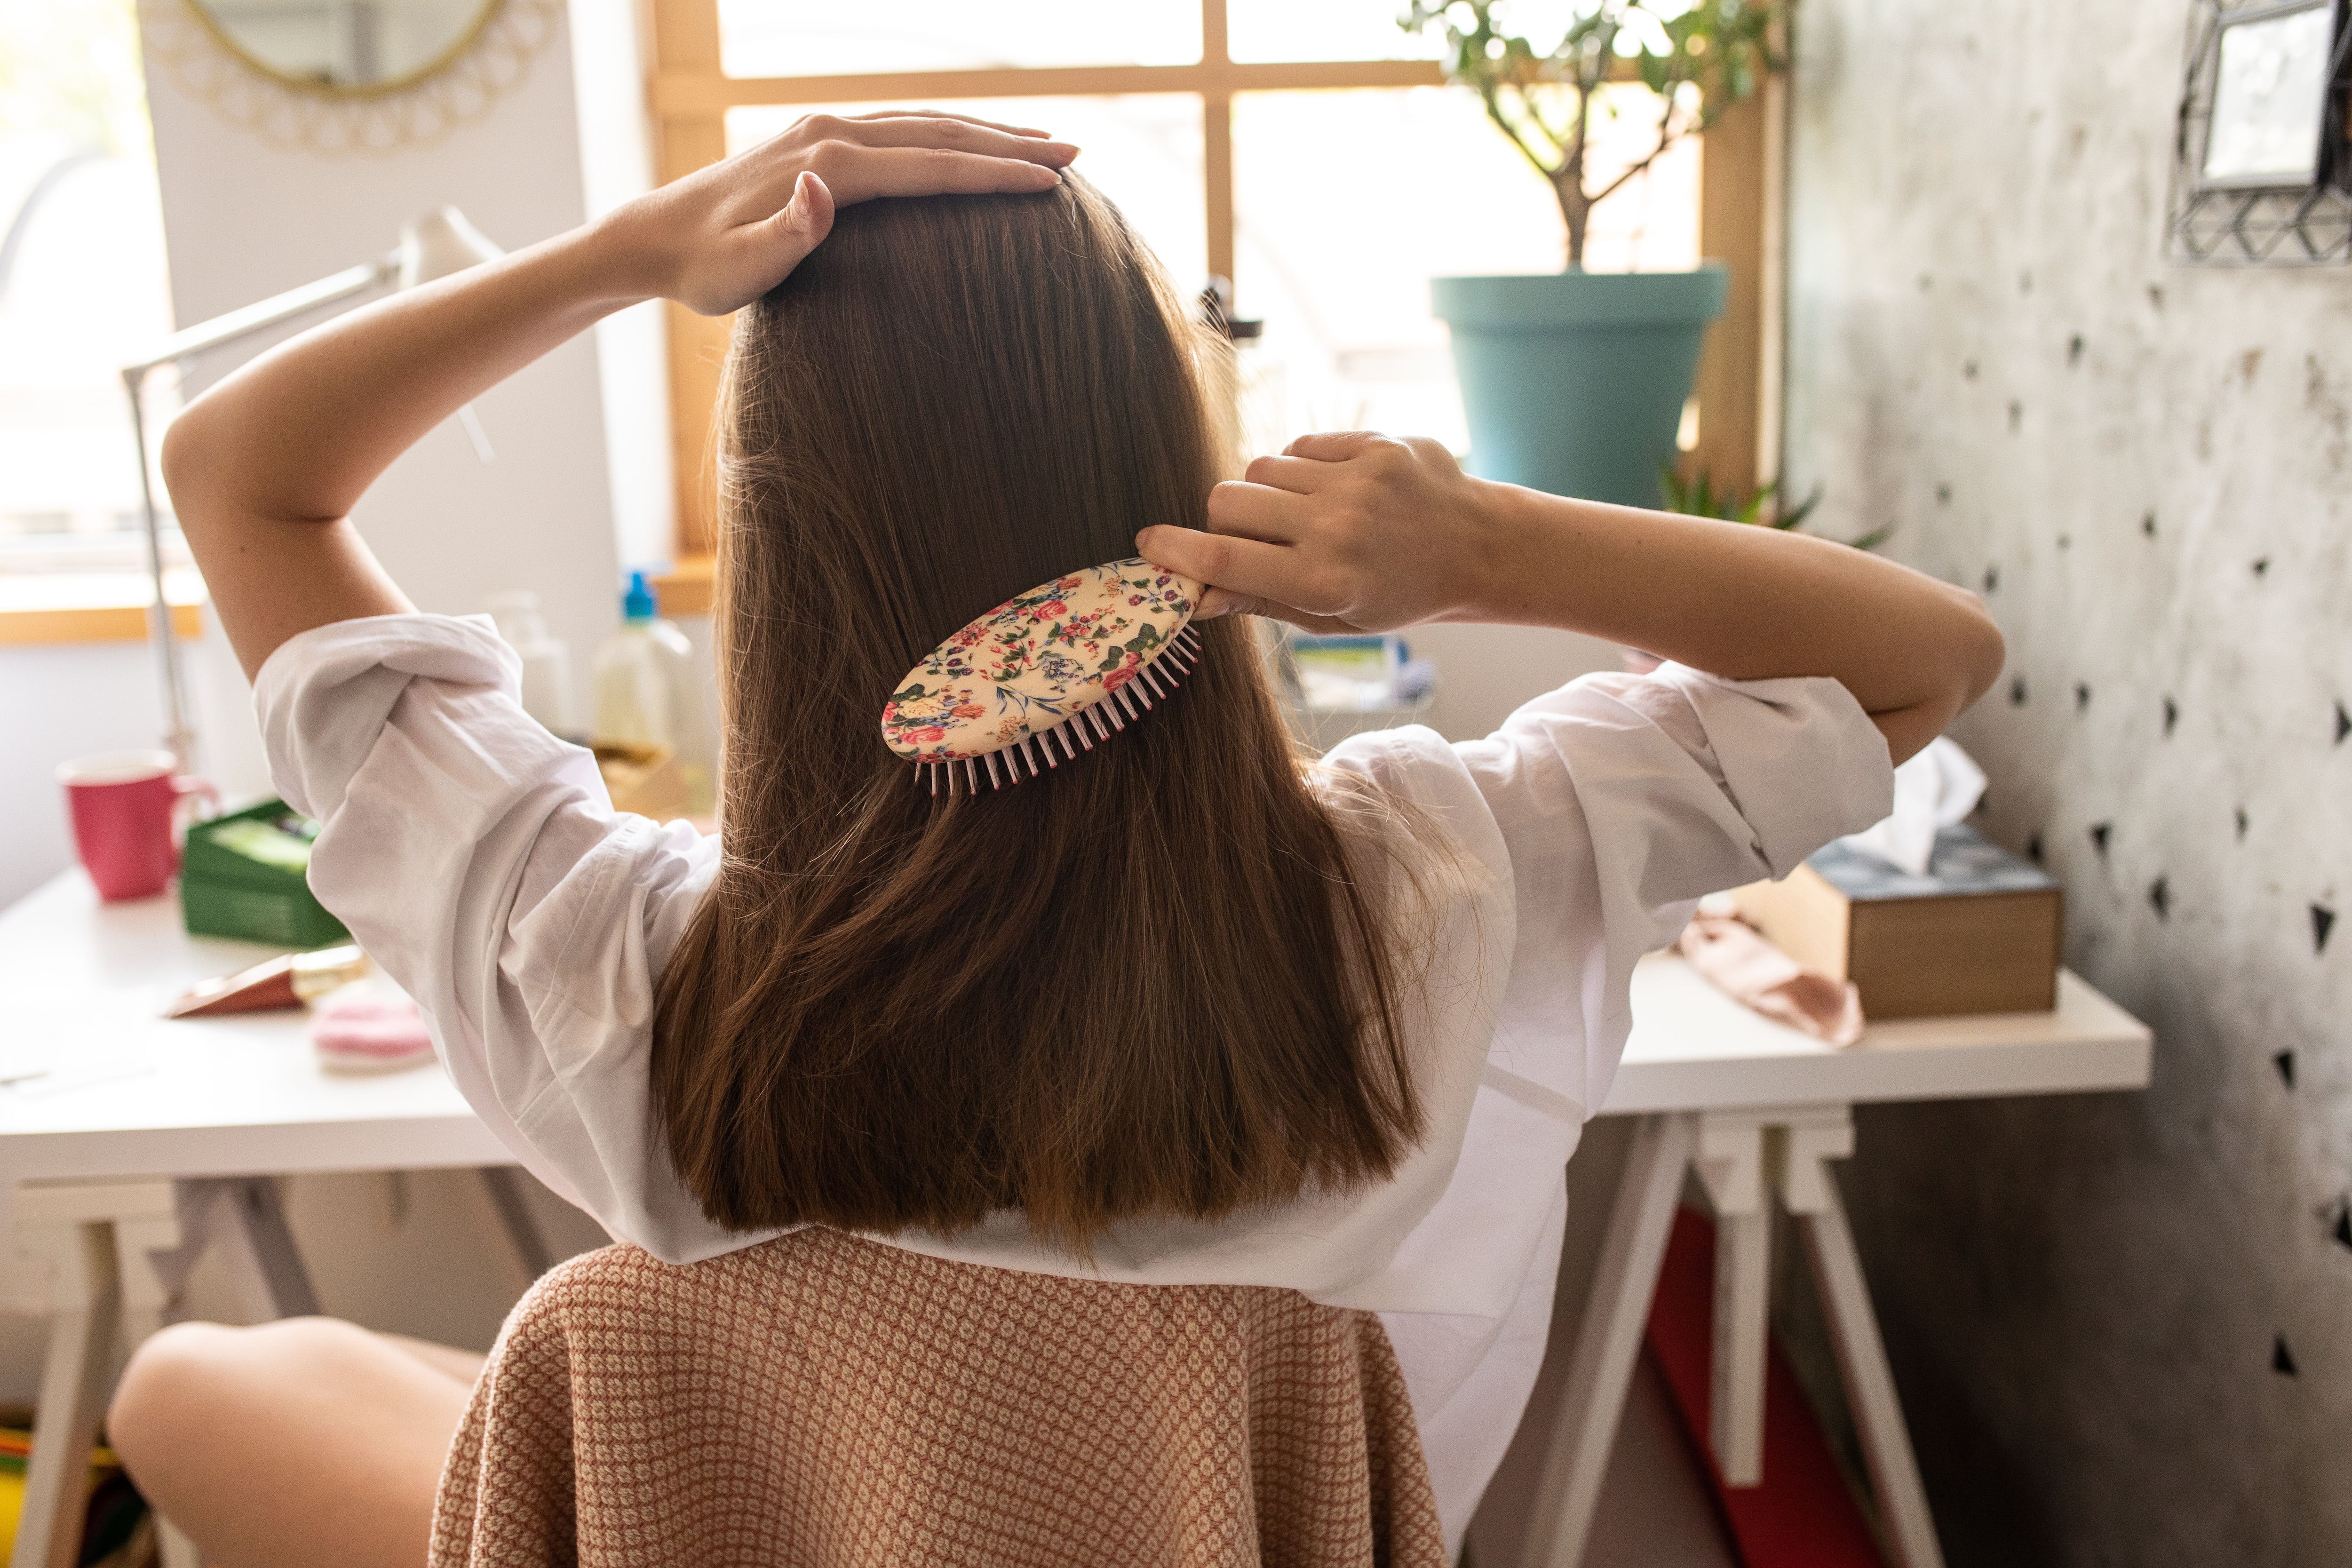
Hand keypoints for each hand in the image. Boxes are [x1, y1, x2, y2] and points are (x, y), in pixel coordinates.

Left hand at [600, 111, 1076, 315]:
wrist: (656, 237)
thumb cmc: (702, 269)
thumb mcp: (738, 270)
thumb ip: (785, 233)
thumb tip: (820, 188)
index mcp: (827, 164)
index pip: (929, 165)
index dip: (993, 175)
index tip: (1049, 183)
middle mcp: (832, 134)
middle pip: (940, 134)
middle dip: (1011, 145)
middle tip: (1076, 156)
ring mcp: (826, 131)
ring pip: (926, 123)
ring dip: (988, 133)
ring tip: (1045, 145)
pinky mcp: (821, 140)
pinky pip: (903, 129)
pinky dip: (949, 134)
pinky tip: (973, 145)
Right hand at [1137, 431, 1505, 631]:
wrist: (1477, 546)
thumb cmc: (1397, 593)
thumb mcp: (1332, 617)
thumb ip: (1260, 600)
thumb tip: (1194, 594)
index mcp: (1324, 581)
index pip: (1223, 557)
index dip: (1176, 551)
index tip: (1148, 545)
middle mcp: (1336, 527)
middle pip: (1227, 500)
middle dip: (1221, 519)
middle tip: (1248, 536)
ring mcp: (1356, 480)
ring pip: (1259, 468)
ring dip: (1263, 493)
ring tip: (1299, 515)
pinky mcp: (1372, 443)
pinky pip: (1298, 447)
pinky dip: (1298, 469)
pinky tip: (1329, 491)